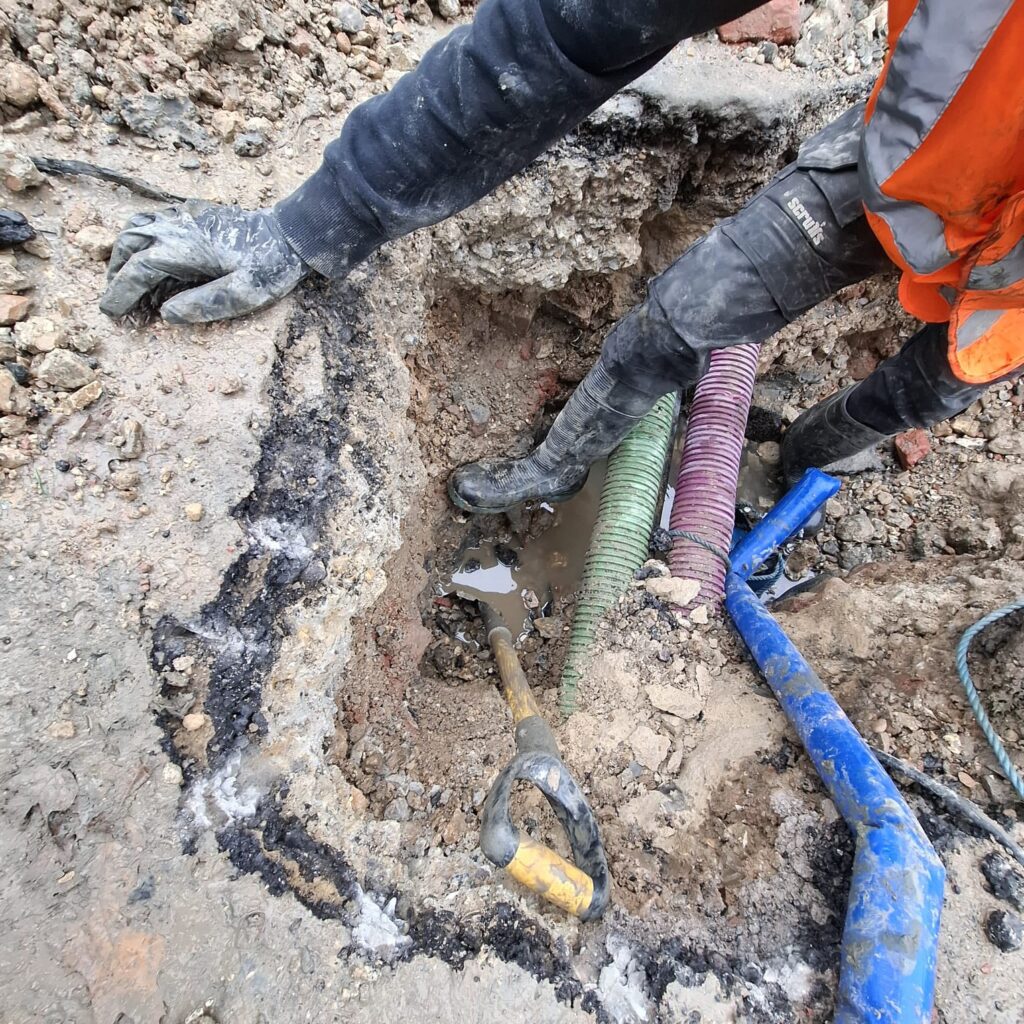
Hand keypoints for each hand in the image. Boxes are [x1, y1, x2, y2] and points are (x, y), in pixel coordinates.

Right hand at [99, 200, 308, 323]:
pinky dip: (141, 237)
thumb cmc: (270, 266)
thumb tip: (167, 315)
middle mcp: (177, 227)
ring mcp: (185, 216)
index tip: (110, 312)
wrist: (292, 234)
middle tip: (116, 300)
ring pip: (137, 228)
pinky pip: (154, 220)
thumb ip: (204, 304)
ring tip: (125, 278)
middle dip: (116, 272)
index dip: (121, 292)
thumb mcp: (243, 294)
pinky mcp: (195, 213)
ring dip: (125, 252)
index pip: (138, 270)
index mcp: (184, 247)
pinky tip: (148, 254)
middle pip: (129, 245)